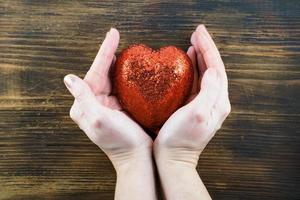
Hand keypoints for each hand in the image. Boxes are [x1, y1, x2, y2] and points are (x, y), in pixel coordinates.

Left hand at [63, 28, 151, 170]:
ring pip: (110, 77)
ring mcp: (105, 104)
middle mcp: (92, 103)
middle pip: (100, 72)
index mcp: (84, 105)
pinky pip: (119, 85)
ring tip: (122, 46)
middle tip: (116, 35)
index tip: (113, 35)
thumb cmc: (119, 141)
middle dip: (108, 54)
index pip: (94, 72)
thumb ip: (84, 98)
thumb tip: (69, 78)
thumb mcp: (99, 119)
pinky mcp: (117, 106)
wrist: (136, 157)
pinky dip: (124, 74)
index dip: (104, 52)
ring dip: (116, 62)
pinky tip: (129, 66)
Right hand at [154, 25, 230, 166]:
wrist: (172, 159)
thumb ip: (208, 92)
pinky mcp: (195, 106)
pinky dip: (194, 69)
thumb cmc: (180, 140)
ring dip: (201, 57)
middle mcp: (215, 101)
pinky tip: (188, 62)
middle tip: (196, 33)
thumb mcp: (197, 114)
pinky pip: (197, 82)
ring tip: (193, 44)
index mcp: (217, 101)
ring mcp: (205, 104)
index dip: (208, 48)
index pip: (216, 68)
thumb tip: (213, 70)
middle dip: (206, 49)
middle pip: (213, 68)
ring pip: (206, 74)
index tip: (198, 34)